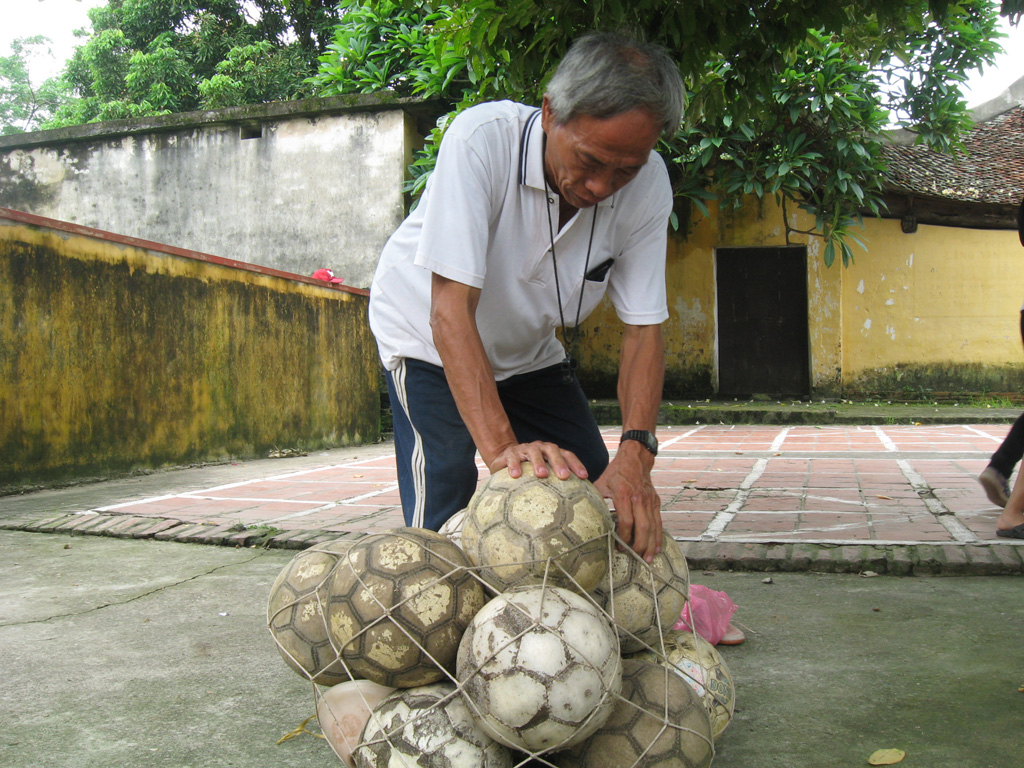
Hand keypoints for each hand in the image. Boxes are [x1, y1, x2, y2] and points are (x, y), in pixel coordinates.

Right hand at [487, 441, 588, 480]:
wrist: (504, 458)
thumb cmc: (529, 471)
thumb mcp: (543, 473)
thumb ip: (556, 483)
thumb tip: (574, 503)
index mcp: (551, 452)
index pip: (567, 454)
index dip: (576, 464)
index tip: (584, 477)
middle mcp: (540, 448)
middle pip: (552, 450)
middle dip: (559, 463)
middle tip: (564, 476)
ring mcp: (525, 449)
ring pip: (534, 452)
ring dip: (538, 462)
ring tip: (542, 475)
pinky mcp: (510, 454)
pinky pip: (513, 458)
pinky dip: (514, 465)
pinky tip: (516, 476)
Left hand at [594, 444, 661, 561]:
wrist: (636, 459)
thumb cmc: (616, 472)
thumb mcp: (601, 482)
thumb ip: (595, 498)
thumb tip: (583, 513)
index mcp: (624, 495)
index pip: (627, 521)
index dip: (624, 536)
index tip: (620, 546)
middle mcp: (638, 499)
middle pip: (642, 527)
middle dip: (639, 545)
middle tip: (635, 557)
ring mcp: (649, 501)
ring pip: (653, 526)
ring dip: (651, 544)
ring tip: (648, 559)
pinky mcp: (655, 502)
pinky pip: (659, 522)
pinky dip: (659, 536)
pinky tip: (657, 547)